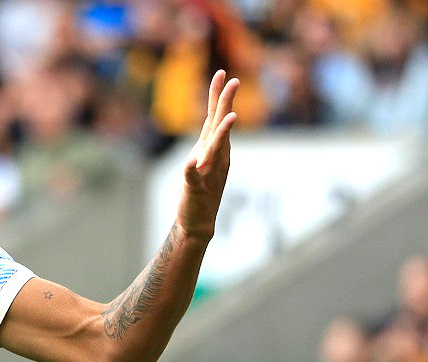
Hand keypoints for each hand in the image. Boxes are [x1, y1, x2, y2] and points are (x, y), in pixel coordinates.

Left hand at [177, 70, 238, 240]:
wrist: (197, 221)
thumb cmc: (199, 191)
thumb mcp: (202, 162)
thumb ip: (208, 143)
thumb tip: (211, 124)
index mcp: (213, 148)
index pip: (215, 118)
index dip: (217, 96)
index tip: (221, 73)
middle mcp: (214, 157)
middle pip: (220, 126)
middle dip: (226, 104)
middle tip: (234, 81)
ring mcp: (207, 172)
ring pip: (214, 149)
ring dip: (221, 134)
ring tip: (230, 117)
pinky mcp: (196, 188)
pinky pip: (193, 177)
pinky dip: (193, 169)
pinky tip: (193, 163)